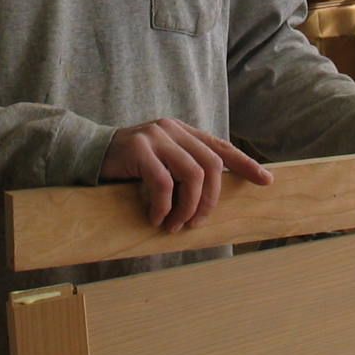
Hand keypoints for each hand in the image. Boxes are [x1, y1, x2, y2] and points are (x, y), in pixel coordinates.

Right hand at [99, 118, 272, 231]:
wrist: (89, 152)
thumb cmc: (128, 165)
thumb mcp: (161, 162)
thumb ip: (183, 168)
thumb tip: (210, 198)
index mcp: (183, 132)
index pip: (221, 147)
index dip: (245, 164)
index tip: (266, 181)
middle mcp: (173, 130)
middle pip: (211, 165)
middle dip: (210, 200)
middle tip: (196, 223)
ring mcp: (156, 137)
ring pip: (192, 175)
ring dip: (188, 207)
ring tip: (175, 225)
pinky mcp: (138, 150)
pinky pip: (163, 183)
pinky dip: (163, 206)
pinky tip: (155, 218)